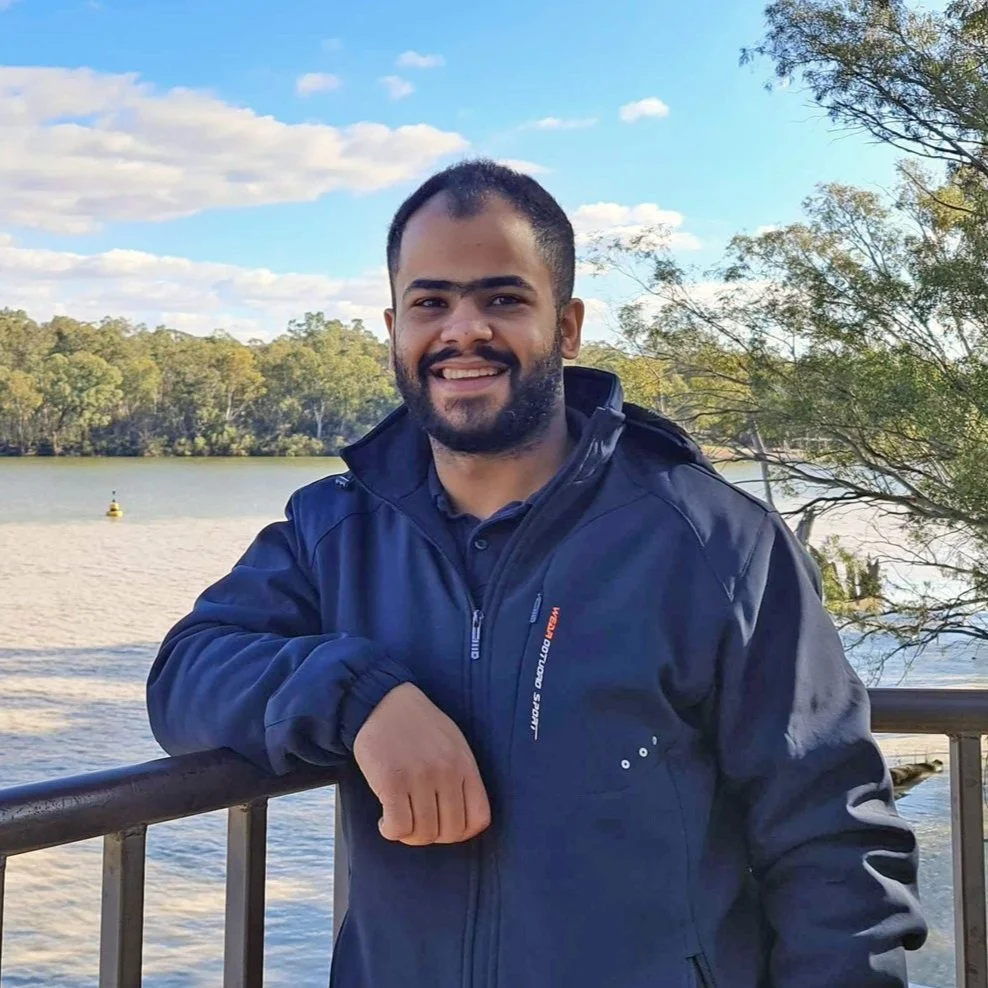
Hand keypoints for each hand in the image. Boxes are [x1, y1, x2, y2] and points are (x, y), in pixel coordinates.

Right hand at [353, 683, 491, 845]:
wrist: (383, 701)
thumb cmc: (418, 725)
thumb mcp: (452, 743)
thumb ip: (461, 776)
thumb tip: (462, 818)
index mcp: (464, 764)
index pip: (478, 819)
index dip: (461, 832)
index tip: (444, 826)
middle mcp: (446, 772)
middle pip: (450, 832)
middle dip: (433, 836)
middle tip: (417, 824)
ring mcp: (420, 777)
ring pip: (423, 834)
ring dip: (409, 835)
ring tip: (400, 820)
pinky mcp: (392, 781)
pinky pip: (398, 827)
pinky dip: (391, 831)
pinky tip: (385, 820)